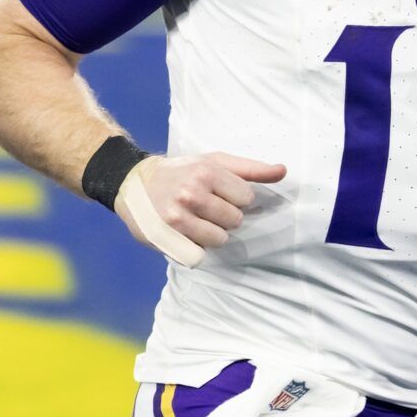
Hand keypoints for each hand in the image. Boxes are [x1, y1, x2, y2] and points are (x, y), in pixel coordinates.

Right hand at [115, 152, 286, 267]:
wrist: (133, 181)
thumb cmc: (182, 171)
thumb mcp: (214, 161)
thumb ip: (250, 169)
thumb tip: (283, 170)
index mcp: (206, 171)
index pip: (246, 198)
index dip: (236, 198)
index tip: (219, 193)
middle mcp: (191, 194)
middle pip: (235, 221)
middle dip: (225, 216)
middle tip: (205, 207)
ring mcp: (177, 218)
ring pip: (220, 239)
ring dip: (212, 234)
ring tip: (195, 220)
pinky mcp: (165, 239)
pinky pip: (199, 255)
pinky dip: (195, 248)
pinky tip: (184, 234)